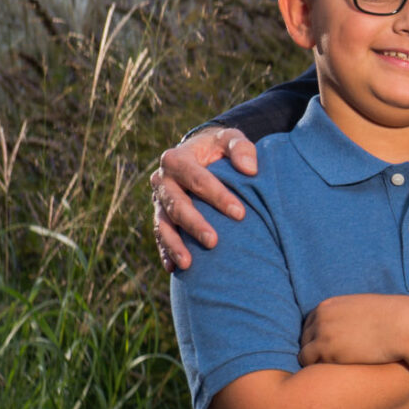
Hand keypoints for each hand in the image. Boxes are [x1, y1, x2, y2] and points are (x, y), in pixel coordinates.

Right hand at [154, 126, 259, 271]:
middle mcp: (162, 180)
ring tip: (189, 263)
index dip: (218, 196)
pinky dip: (166, 252)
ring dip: (175, 244)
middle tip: (214, 242)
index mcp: (177, 158)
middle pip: (177, 205)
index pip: (198, 179)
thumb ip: (241, 148)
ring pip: (163, 224)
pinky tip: (174, 269)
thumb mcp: (230, 138)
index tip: (240, 214)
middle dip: (194, 224)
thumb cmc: (219, 148)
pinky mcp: (160, 216)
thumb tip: (250, 170)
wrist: (200, 154)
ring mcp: (159, 201)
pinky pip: (159, 237)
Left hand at [299, 293, 408, 367]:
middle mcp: (321, 317)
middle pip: (305, 337)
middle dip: (314, 349)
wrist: (404, 326)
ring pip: (304, 352)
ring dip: (315, 361)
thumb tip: (350, 330)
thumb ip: (351, 316)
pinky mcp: (326, 350)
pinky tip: (331, 374)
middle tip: (327, 363)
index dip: (318, 337)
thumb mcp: (366, 309)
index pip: (311, 323)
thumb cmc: (393, 320)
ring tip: (328, 372)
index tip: (329, 348)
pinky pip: (309, 362)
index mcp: (329, 305)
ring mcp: (322, 333)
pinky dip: (316, 369)